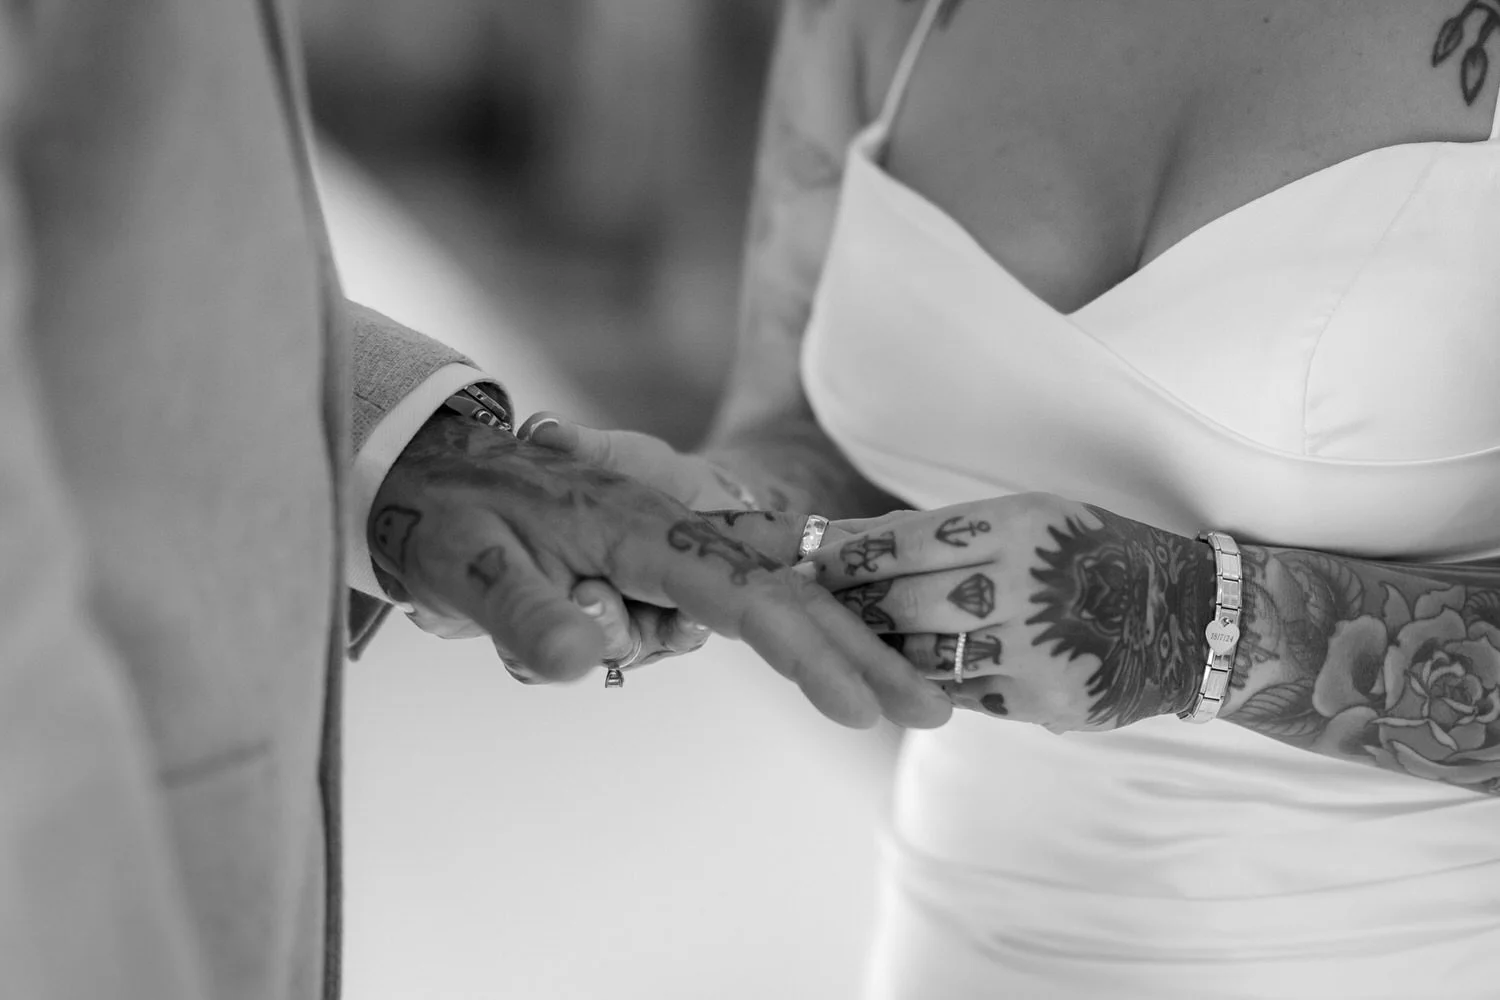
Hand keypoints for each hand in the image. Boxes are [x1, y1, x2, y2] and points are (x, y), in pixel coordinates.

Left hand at [368, 411, 949, 728]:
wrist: (435, 469)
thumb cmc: (449, 520)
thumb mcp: (464, 570)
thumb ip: (525, 615)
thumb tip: (590, 659)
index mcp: (640, 527)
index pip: (743, 597)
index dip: (806, 655)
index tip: (859, 711)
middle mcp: (676, 526)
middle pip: (789, 594)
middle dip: (859, 652)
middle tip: (929, 710)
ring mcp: (675, 538)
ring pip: (739, 609)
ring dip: (673, 646)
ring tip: (546, 617)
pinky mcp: (665, 554)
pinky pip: (710, 603)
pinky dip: (703, 630)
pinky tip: (609, 620)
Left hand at [808, 494, 1211, 732]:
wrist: (1187, 621)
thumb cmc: (1093, 557)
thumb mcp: (1032, 520)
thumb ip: (943, 533)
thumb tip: (849, 536)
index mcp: (1022, 524)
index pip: (907, 540)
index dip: (848, 556)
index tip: (807, 564)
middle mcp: (1028, 582)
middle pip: (905, 599)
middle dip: (849, 606)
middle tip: (811, 607)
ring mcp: (1036, 647)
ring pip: (923, 653)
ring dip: (877, 649)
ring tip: (848, 641)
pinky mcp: (1042, 700)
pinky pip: (958, 692)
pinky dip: (923, 682)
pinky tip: (902, 672)